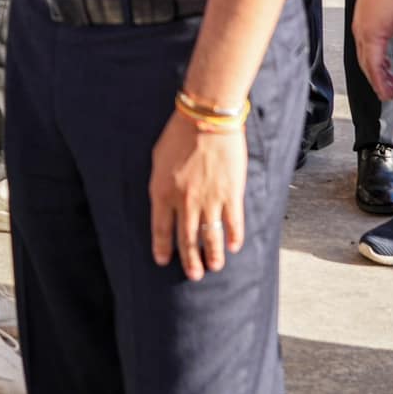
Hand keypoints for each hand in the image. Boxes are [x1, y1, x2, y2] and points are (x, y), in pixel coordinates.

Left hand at [149, 112, 245, 281]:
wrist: (206, 119)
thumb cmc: (178, 134)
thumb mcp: (158, 159)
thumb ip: (160, 184)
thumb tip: (162, 201)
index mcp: (162, 192)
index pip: (160, 229)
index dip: (162, 248)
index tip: (163, 261)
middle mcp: (184, 202)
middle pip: (186, 239)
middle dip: (190, 260)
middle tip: (194, 274)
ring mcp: (209, 200)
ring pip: (210, 237)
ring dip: (213, 255)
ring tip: (214, 267)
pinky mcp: (230, 194)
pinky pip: (232, 224)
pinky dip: (234, 238)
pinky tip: (234, 247)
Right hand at [353, 0, 392, 102]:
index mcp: (372, 35)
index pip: (374, 67)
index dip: (380, 84)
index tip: (388, 96)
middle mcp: (362, 30)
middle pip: (366, 63)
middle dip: (377, 79)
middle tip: (389, 92)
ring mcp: (361, 22)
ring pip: (364, 52)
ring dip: (376, 67)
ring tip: (389, 76)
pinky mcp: (363, 15)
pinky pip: (365, 41)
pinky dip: (374, 53)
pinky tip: (384, 54)